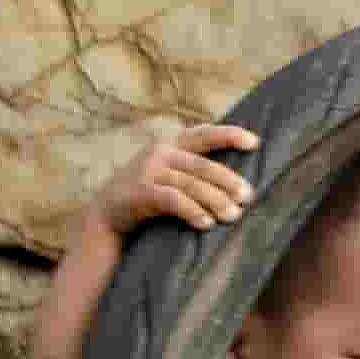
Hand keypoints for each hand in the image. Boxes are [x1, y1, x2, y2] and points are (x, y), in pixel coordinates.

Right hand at [88, 119, 258, 241]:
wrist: (104, 216)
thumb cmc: (145, 196)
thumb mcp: (166, 174)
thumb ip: (192, 169)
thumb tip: (238, 182)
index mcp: (170, 144)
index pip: (204, 134)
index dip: (230, 135)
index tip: (255, 143)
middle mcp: (160, 152)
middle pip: (203, 165)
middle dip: (228, 181)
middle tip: (248, 197)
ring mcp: (148, 171)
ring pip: (191, 184)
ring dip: (216, 200)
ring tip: (233, 216)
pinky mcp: (140, 192)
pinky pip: (173, 200)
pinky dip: (192, 211)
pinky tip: (206, 224)